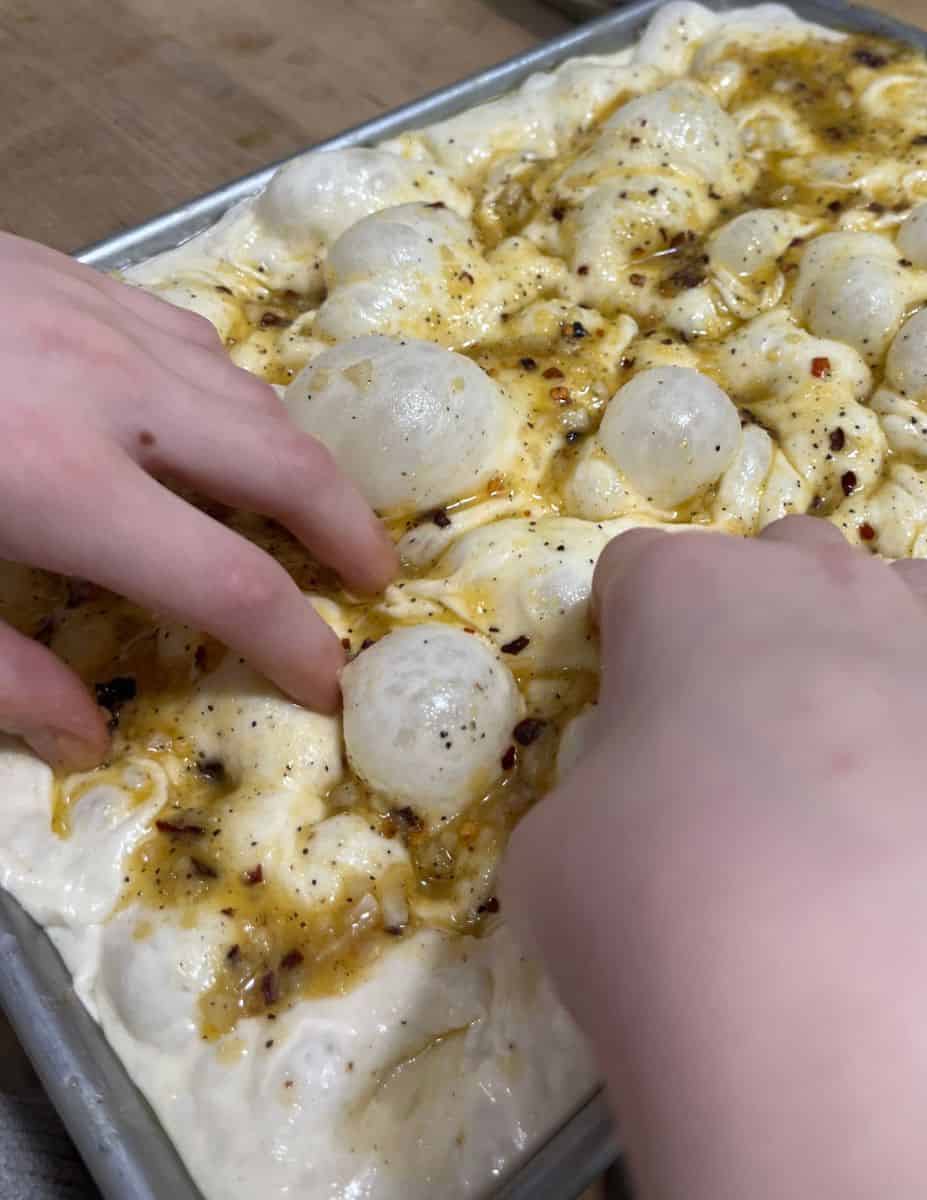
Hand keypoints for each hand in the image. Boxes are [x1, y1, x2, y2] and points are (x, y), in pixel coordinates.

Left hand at [0, 233, 395, 767]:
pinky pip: (190, 339)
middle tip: (373, 574)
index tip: (331, 680)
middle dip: (346, 527)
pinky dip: (228, 392)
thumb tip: (88, 738)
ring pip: (249, 391)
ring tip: (308, 506)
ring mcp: (96, 320)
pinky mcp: (69, 275)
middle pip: (284, 463)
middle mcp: (110, 394)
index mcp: (63, 486)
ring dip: (294, 457)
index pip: (230, 584)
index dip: (295, 644)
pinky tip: (211, 419)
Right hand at [505, 517, 926, 1199]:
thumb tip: (637, 814)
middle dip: (757, 629)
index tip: (631, 717)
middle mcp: (830, 588)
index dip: (624, 641)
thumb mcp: (556, 860)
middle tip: (744, 747)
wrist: (888, 1018)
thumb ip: (592, 798)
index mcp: (692, 595)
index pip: (638, 572)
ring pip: (905, 600)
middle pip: (782, 562)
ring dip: (875, 658)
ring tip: (865, 777)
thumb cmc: (679, 910)